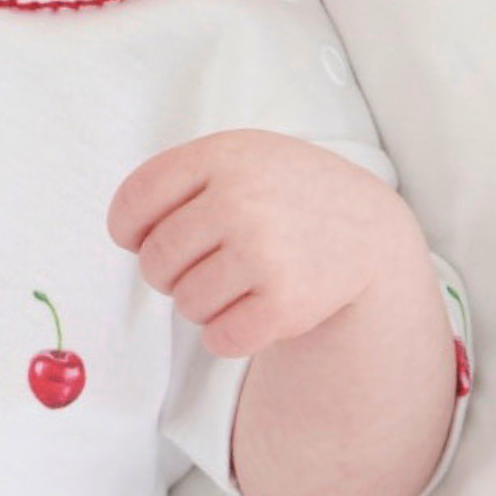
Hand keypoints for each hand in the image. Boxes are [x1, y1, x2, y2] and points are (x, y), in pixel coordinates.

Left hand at [105, 130, 415, 358]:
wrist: (369, 232)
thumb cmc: (285, 196)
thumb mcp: (240, 159)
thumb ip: (179, 180)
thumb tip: (126, 232)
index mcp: (222, 156)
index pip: (135, 200)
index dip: (126, 229)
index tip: (138, 240)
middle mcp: (241, 200)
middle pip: (155, 260)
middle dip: (168, 274)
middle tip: (203, 265)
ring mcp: (264, 252)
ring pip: (185, 305)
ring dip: (202, 305)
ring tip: (239, 283)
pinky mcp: (286, 303)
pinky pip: (219, 339)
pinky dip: (228, 336)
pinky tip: (254, 311)